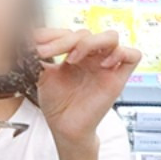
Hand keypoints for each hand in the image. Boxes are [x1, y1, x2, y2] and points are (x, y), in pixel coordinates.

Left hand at [34, 28, 140, 149]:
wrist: (65, 127)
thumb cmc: (57, 104)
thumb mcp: (42, 76)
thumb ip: (39, 58)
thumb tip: (28, 39)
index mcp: (74, 54)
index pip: (68, 32)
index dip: (52, 35)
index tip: (35, 44)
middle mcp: (91, 57)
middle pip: (86, 33)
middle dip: (63, 40)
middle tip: (45, 52)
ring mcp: (106, 66)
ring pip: (110, 37)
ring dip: (89, 42)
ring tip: (72, 59)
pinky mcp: (118, 78)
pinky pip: (132, 55)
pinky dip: (120, 54)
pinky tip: (101, 65)